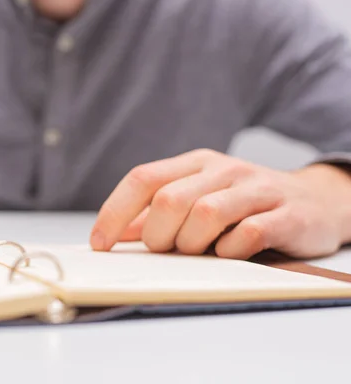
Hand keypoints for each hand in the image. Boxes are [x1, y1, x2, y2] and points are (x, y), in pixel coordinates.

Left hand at [90, 149, 350, 259]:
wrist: (314, 201)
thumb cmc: (243, 204)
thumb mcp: (197, 197)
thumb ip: (156, 213)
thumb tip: (116, 232)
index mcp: (196, 163)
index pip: (143, 179)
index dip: (114, 212)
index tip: (99, 244)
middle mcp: (223, 170)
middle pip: (169, 200)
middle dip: (158, 235)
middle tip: (167, 249)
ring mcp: (256, 189)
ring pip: (205, 215)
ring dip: (192, 244)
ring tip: (201, 250)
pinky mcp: (285, 214)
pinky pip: (247, 234)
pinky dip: (230, 251)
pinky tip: (232, 251)